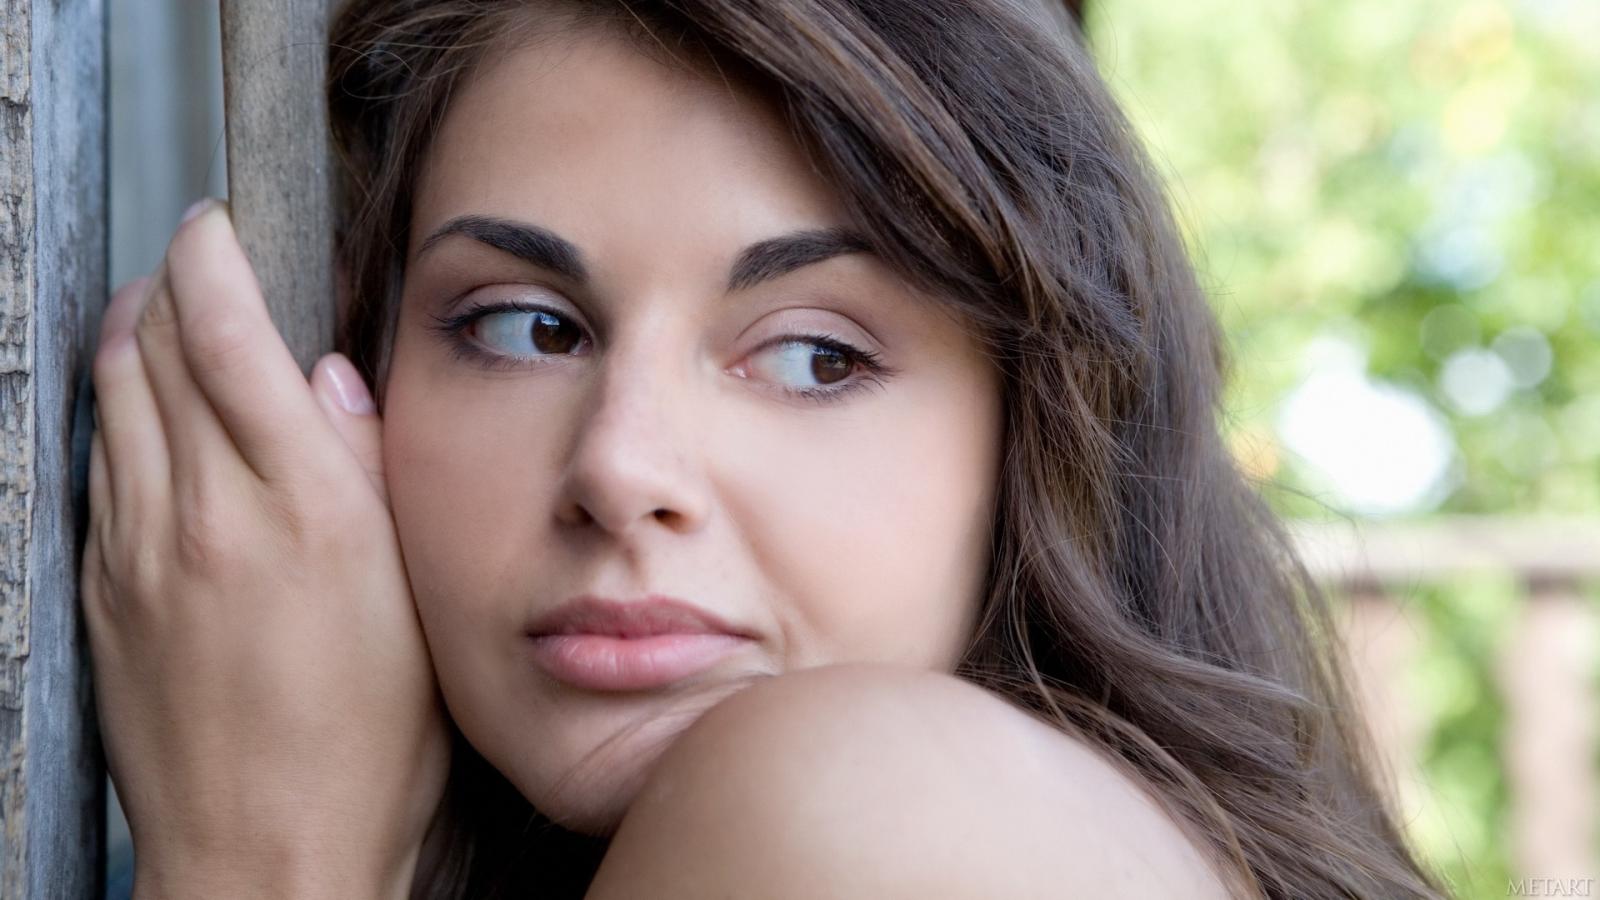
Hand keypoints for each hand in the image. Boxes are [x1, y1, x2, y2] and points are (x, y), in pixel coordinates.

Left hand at [82, 199, 448, 899]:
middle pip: (150, 349)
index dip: (212, 260)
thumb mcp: (415, 600)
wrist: (263, 853)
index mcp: (306, 510)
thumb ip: (370, 474)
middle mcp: (208, 516)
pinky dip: (110, 415)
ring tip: (155, 313)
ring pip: (108, 400)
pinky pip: (95, 468)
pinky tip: (136, 415)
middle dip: (166, 283)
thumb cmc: (368, 747)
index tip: (215, 225)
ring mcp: (139, 554)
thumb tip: (332, 383)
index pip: (228, 336)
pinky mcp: (102, 594)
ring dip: (127, 337)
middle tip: (192, 258)